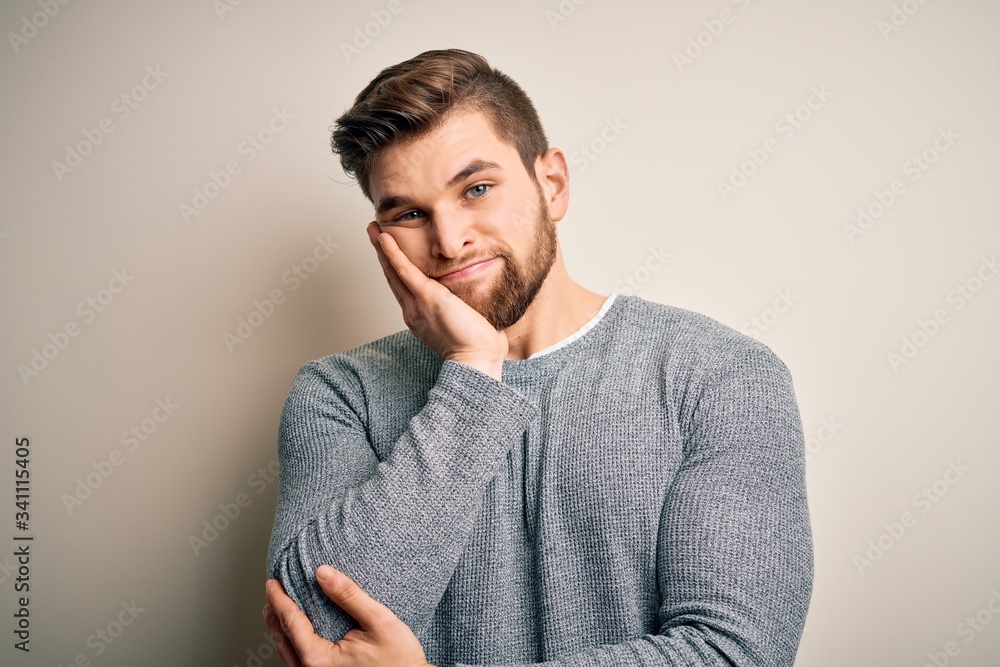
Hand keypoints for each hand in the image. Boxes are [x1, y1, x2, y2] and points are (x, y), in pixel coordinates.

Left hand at [263, 565, 434, 666]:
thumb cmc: (400, 662)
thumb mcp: (379, 622)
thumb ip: (349, 596)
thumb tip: (324, 574)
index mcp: (319, 659)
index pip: (291, 623)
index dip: (279, 600)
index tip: (273, 583)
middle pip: (283, 640)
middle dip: (275, 615)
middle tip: (271, 594)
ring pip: (288, 655)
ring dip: (282, 631)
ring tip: (279, 613)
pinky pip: (301, 662)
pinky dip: (294, 644)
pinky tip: (300, 636)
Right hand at [367, 221, 507, 379]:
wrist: (477, 359)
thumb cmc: (477, 346)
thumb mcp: (464, 321)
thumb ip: (460, 307)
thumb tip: (468, 299)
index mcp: (420, 317)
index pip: (404, 287)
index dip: (394, 267)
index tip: (389, 252)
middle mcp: (413, 310)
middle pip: (392, 276)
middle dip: (382, 254)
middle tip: (373, 232)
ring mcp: (417, 305)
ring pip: (393, 271)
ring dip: (382, 248)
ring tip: (373, 229)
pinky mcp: (427, 298)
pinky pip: (404, 271)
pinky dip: (393, 254)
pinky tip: (385, 239)